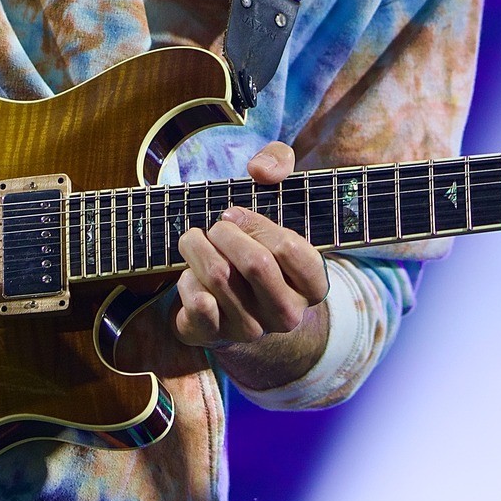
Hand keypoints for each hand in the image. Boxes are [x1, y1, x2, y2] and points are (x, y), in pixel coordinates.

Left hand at [172, 141, 329, 351]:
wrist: (239, 303)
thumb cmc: (260, 240)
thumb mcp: (279, 194)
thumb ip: (279, 162)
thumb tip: (261, 171)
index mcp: (314, 284)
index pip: (290, 250)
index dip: (256, 224)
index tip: (234, 214)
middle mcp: (289, 313)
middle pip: (255, 263)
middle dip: (224, 234)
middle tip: (214, 227)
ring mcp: (254, 330)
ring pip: (219, 278)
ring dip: (196, 247)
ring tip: (193, 239)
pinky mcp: (218, 338)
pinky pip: (197, 304)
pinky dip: (186, 281)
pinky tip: (189, 274)